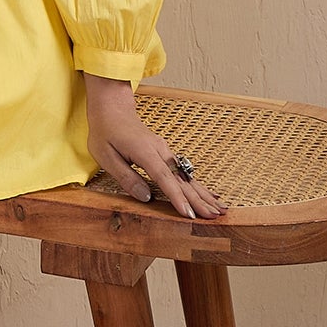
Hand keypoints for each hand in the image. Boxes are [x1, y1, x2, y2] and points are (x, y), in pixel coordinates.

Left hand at [83, 75, 224, 220]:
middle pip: (182, 179)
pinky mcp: (165, 153)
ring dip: (204, 194)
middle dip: (199, 200)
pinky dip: (198, 185)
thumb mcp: (106, 158)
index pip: (164, 179)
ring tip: (220, 209)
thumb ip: (127, 178)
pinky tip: (210, 194)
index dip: (178, 198)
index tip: (189, 214)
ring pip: (187, 176)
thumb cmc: (105, 132)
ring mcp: (165, 151)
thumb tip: (146, 197)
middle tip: (214, 216)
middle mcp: (160, 151)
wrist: (112, 109)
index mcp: (145, 152)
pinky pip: (184, 172)